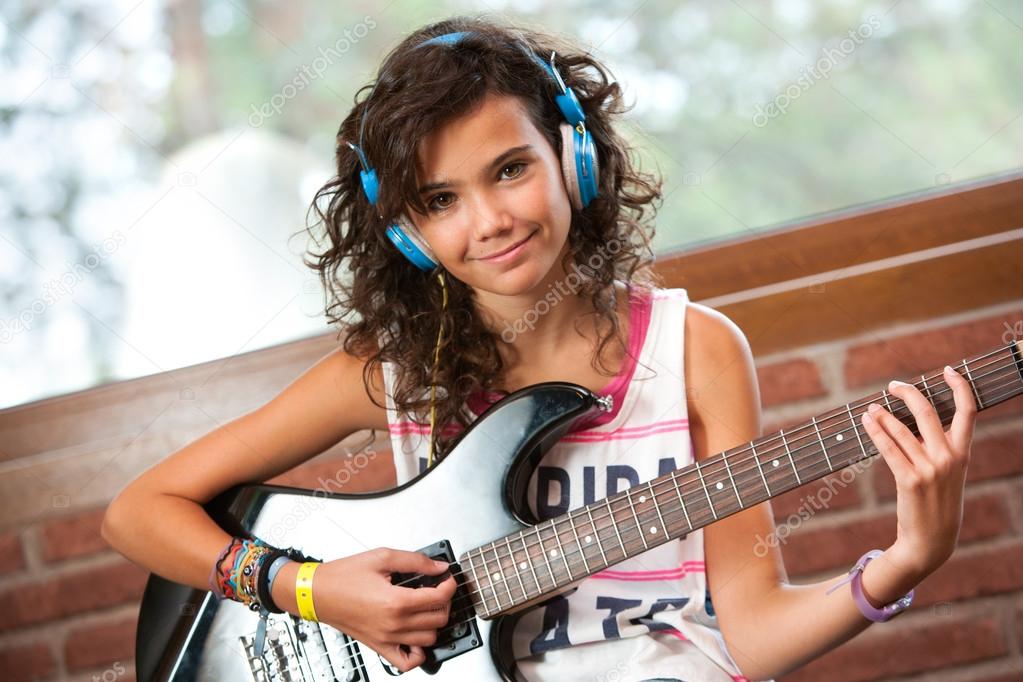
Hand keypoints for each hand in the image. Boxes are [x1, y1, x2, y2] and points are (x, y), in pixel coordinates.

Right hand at [273, 548, 456, 672]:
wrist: (318, 593)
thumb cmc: (344, 576)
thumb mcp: (382, 557)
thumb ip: (414, 561)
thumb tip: (438, 566)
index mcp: (396, 601)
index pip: (439, 598)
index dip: (449, 585)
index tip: (447, 578)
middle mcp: (394, 624)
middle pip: (438, 619)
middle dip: (444, 601)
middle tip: (437, 588)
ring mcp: (387, 639)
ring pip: (429, 639)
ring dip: (434, 623)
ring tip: (426, 607)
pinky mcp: (379, 647)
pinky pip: (407, 662)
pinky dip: (418, 653)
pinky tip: (416, 636)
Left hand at [860, 365, 975, 581]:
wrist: (931, 542)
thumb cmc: (938, 505)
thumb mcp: (948, 474)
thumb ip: (939, 449)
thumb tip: (917, 421)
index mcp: (962, 454)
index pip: (968, 412)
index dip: (959, 387)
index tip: (947, 370)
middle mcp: (948, 458)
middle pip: (928, 411)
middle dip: (908, 393)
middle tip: (893, 386)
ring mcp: (929, 469)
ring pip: (902, 429)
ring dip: (883, 414)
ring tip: (871, 407)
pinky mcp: (909, 480)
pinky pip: (888, 448)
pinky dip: (876, 431)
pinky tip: (866, 422)